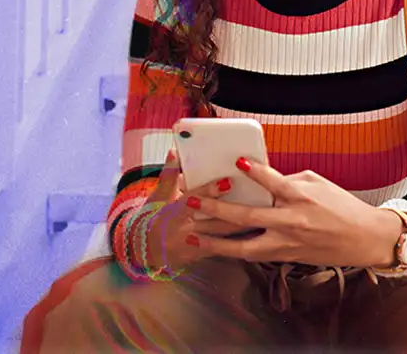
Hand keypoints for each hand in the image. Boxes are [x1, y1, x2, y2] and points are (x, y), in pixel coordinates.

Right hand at [139, 150, 255, 272]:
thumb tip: (174, 152)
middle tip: (257, 198)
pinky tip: (256, 232)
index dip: (209, 191)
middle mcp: (184, 231)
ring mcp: (193, 245)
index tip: (228, 182)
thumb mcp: (157, 196)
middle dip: (236, 210)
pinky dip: (239, 239)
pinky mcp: (200, 255)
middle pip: (213, 220)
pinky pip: (223, 248)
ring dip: (242, 225)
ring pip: (222, 235)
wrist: (144, 251)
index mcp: (172, 213)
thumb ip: (168, 175)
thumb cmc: (151, 219)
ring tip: (263, 213)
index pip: (192, 200)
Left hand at [185, 158, 404, 267]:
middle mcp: (292, 222)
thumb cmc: (341, 206)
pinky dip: (234, 251)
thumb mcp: (318, 183)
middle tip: (192, 201)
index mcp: (301, 197)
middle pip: (248, 217)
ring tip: (192, 237)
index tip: (236, 162)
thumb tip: (262, 178)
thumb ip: (288, 180)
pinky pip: (255, 255)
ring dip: (216, 243)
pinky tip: (215, 248)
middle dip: (215, 209)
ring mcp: (288, 243)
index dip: (255, 171)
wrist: (363, 239)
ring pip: (244, 247)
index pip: (274, 182)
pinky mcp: (287, 257)